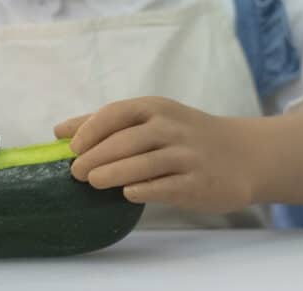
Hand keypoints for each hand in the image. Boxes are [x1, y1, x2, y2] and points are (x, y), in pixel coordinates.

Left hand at [54, 97, 259, 213]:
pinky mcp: (198, 182)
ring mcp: (187, 156)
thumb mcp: (153, 119)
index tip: (72, 147)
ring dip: (113, 173)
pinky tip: (127, 193)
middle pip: (126, 141)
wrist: (243, 155)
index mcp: (157, 108)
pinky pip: (166, 186)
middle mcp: (172, 128)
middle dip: (96, 157)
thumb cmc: (186, 137)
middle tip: (76, 173)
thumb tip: (59, 131)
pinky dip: (143, 189)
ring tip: (93, 182)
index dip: (91, 129)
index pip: (117, 113)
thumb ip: (108, 124)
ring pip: (144, 164)